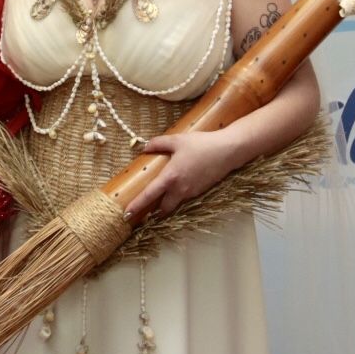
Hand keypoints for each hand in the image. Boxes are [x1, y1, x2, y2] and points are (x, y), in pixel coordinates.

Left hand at [124, 130, 239, 219]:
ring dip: (167, 205)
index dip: (137, 205)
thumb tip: (143, 147)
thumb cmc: (201, 144)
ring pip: (175, 204)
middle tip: (145, 211)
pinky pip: (185, 198)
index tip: (127, 213)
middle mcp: (180, 189)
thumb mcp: (177, 140)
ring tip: (159, 200)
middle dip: (154, 212)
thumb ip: (158, 143)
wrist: (227, 151)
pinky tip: (177, 187)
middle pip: (164, 208)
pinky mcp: (201, 191)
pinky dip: (178, 197)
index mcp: (170, 177)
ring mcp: (192, 192)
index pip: (150, 195)